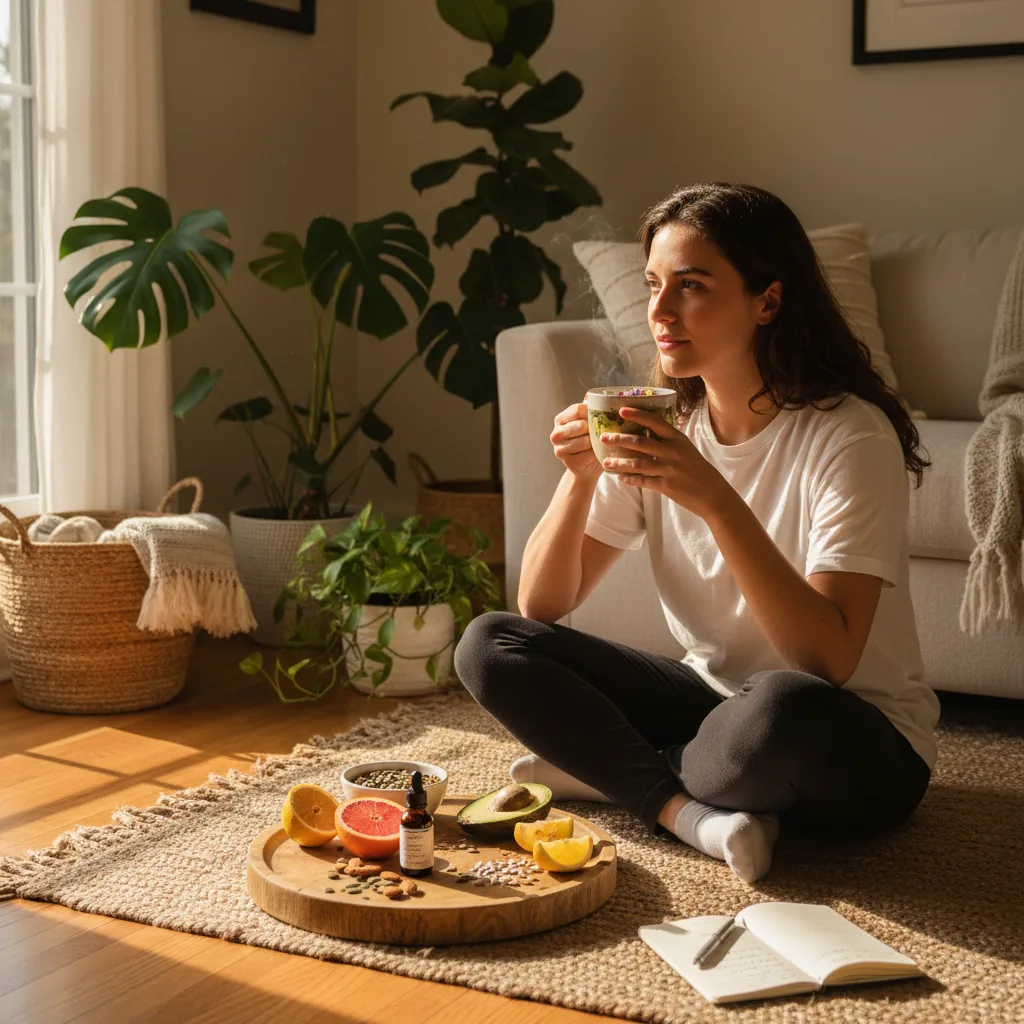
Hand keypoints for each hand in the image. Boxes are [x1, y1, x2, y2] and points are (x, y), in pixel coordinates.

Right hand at [551, 398, 602, 481]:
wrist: (588, 466)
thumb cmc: (592, 441)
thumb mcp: (591, 424)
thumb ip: (590, 410)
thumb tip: (590, 395)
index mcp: (561, 419)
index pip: (578, 409)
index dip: (592, 413)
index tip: (603, 418)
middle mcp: (556, 432)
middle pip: (580, 425)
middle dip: (595, 429)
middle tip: (604, 433)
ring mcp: (558, 446)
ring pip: (584, 440)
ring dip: (596, 442)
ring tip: (601, 443)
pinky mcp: (564, 459)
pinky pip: (585, 453)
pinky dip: (594, 453)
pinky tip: (596, 453)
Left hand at [600, 407, 731, 518]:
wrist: (713, 495)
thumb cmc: (698, 470)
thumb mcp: (687, 449)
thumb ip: (668, 441)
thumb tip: (647, 432)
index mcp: (679, 439)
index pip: (656, 422)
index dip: (638, 415)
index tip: (621, 410)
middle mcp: (673, 452)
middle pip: (641, 442)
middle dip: (620, 439)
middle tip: (604, 437)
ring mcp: (670, 469)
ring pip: (638, 464)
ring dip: (619, 463)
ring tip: (605, 462)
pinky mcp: (667, 486)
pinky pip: (643, 481)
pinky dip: (630, 479)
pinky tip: (620, 478)